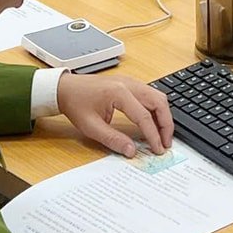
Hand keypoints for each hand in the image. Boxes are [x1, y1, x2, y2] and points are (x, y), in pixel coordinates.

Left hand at [57, 72, 173, 156]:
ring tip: (162, 134)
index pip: (143, 116)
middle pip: (159, 101)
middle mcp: (129, 84)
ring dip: (164, 115)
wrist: (66, 88)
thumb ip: (112, 139)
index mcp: (119, 93)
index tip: (158, 149)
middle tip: (166, 142)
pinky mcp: (130, 83)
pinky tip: (154, 122)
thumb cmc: (76, 104)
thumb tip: (131, 151)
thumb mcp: (91, 127)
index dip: (153, 134)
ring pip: (158, 96)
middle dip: (166, 124)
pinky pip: (151, 94)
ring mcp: (131, 82)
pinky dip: (157, 108)